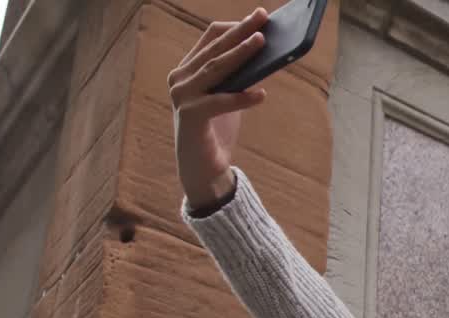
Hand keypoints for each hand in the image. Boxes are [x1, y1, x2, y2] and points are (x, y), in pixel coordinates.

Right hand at [167, 8, 269, 209]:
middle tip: (263, 17)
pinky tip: (261, 94)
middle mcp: (180, 79)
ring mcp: (181, 97)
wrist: (202, 170)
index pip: (209, 39)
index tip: (259, 16)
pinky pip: (219, 102)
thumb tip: (268, 57)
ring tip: (262, 43)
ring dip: (240, 54)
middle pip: (214, 49)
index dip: (234, 26)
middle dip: (240, 31)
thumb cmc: (217, 130)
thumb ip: (239, 78)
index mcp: (187, 70)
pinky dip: (241, 98)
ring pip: (215, 69)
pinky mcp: (189, 117)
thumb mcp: (229, 97)